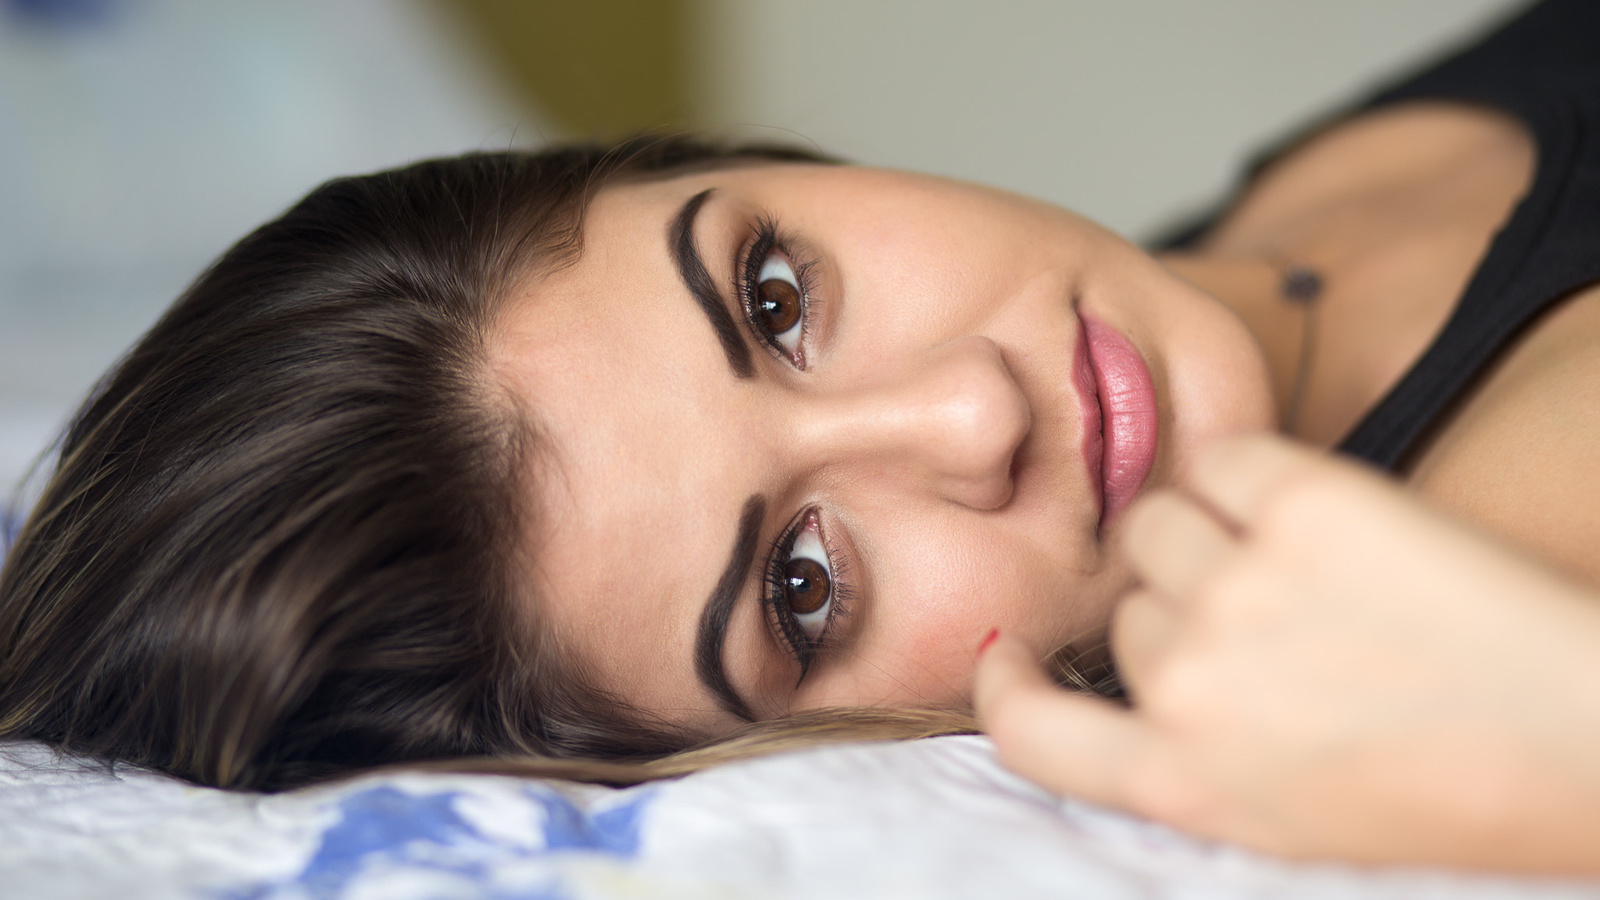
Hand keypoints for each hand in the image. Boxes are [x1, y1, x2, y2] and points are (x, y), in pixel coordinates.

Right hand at [975, 433, 1599, 872]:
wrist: (1589, 736)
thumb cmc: (1461, 788)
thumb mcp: (1287, 820)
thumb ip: (1189, 758)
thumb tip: (1139, 677)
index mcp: (1188, 783)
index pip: (1031, 733)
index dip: (1005, 688)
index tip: (1008, 659)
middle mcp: (1195, 688)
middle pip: (1125, 609)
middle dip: (1176, 609)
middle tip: (1273, 624)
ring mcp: (1245, 588)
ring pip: (1158, 522)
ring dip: (1203, 532)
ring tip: (1298, 564)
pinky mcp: (1309, 502)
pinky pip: (1224, 457)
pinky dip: (1249, 472)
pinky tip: (1309, 509)